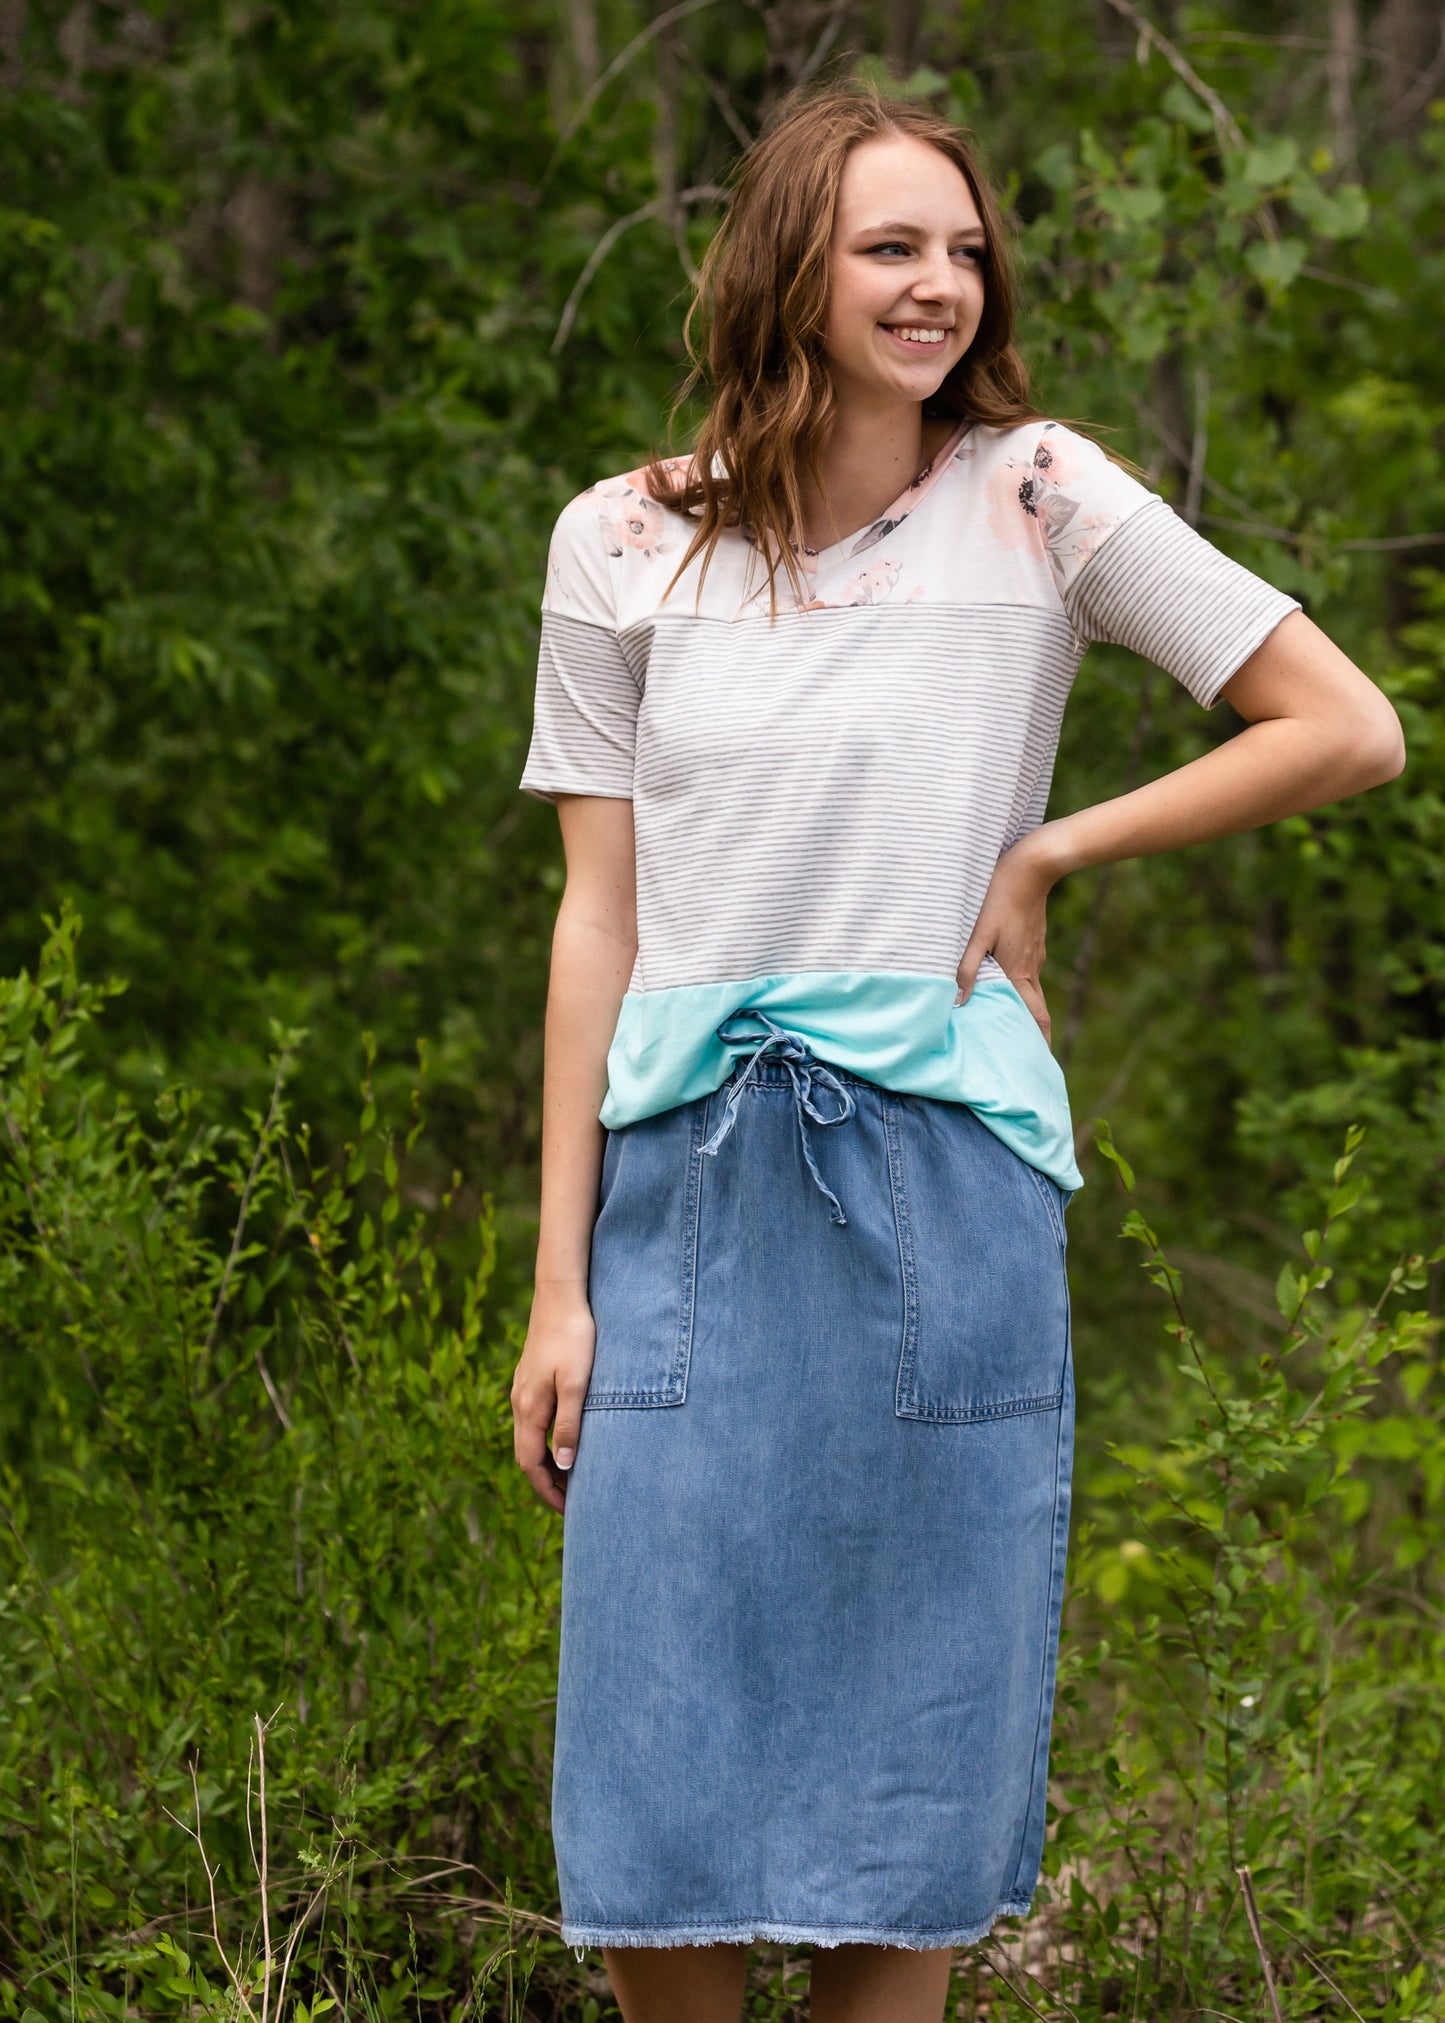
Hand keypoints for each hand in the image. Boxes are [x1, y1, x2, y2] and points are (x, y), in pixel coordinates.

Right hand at [511, 1285, 595, 1512]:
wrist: (561, 1294)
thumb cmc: (574, 1337)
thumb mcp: (577, 1383)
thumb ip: (569, 1425)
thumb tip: (562, 1466)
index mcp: (530, 1408)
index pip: (530, 1464)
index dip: (548, 1490)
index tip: (568, 1511)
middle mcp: (520, 1402)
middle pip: (527, 1455)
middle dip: (547, 1482)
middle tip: (573, 1502)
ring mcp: (523, 1389)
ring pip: (530, 1438)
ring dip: (547, 1461)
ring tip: (573, 1475)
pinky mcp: (531, 1377)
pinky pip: (534, 1420)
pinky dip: (546, 1439)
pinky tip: (565, 1437)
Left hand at [954, 828, 1061, 1042]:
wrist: (1031, 867)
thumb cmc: (999, 898)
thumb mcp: (978, 934)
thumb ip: (967, 968)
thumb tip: (958, 1001)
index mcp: (1020, 973)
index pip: (1036, 1017)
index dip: (1039, 1041)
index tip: (1039, 1062)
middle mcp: (1032, 967)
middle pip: (1036, 1007)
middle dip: (1032, 1030)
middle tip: (1025, 1049)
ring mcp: (1034, 952)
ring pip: (1029, 987)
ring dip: (1022, 1006)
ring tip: (1006, 1018)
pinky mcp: (1032, 939)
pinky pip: (1027, 969)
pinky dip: (1019, 983)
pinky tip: (1004, 979)